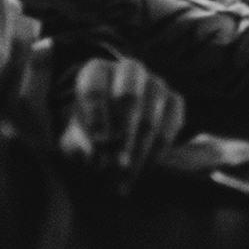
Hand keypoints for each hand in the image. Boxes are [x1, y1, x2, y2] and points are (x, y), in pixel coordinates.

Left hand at [58, 57, 186, 193]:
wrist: (114, 128)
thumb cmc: (89, 131)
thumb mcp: (74, 137)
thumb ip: (80, 144)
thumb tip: (98, 152)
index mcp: (96, 72)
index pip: (95, 89)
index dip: (95, 118)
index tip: (98, 146)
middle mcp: (128, 70)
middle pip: (129, 96)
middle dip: (122, 134)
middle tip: (115, 163)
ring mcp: (155, 83)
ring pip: (150, 118)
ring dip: (137, 152)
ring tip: (124, 178)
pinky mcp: (174, 100)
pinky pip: (171, 125)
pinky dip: (157, 151)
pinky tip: (144, 168)